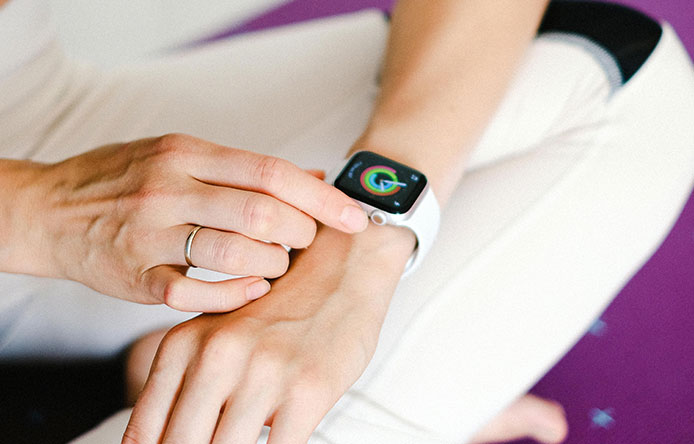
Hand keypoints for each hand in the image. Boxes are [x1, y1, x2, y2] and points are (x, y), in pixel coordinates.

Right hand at [8, 134, 367, 310]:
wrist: (49, 209)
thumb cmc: (125, 180)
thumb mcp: (181, 154)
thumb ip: (245, 168)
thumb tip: (315, 175)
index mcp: (187, 153)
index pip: (271, 171)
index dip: (321, 197)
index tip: (353, 217)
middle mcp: (170, 187)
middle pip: (261, 211)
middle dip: (300, 233)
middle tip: (304, 242)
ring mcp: (149, 233)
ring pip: (234, 251)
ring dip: (272, 265)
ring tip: (277, 265)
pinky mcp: (134, 275)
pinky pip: (193, 292)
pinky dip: (233, 296)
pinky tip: (250, 292)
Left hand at [122, 224, 415, 443]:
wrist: (339, 272)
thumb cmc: (277, 312)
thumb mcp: (216, 335)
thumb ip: (185, 382)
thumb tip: (158, 441)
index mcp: (184, 344)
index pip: (144, 432)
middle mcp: (217, 355)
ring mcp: (264, 373)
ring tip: (238, 443)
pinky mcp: (308, 390)